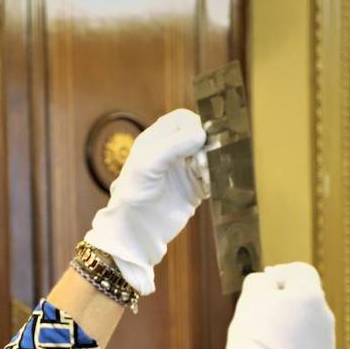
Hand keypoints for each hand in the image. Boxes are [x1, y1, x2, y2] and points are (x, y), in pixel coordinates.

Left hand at [84, 109, 205, 294]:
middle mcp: (173, 151)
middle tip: (201, 163)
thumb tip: (201, 134)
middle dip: (207, 146)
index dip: (195, 125)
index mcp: (158, 138)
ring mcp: (185, 169)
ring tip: (205, 177)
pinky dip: (214, 179)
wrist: (136, 229)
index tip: (200, 140)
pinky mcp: (195, 187)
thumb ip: (174, 144)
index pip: (183, 119)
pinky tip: (206, 188)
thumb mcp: (148, 163)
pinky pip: (213, 176)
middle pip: (201, 136)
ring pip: (210, 155)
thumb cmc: (134, 193)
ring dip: (212, 163)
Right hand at [203, 263, 335, 348]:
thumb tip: (269, 282)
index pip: (301, 272)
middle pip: (307, 299)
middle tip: (262, 309)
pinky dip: (298, 347)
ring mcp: (328, 341)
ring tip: (267, 337)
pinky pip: (311, 348)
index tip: (267, 280)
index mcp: (311, 294)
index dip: (283, 272)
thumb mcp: (251, 295)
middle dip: (288, 301)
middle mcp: (326, 315)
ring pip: (309, 325)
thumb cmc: (253, 333)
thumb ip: (262, 280)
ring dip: (293, 325)